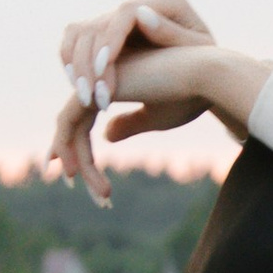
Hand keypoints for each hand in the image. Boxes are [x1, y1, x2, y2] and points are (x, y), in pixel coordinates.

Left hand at [49, 0, 256, 205]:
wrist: (205, 75)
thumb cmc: (190, 95)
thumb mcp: (157, 117)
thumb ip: (130, 124)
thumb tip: (105, 135)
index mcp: (114, 83)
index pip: (84, 120)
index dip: (81, 150)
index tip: (82, 178)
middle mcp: (99, 80)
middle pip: (75, 127)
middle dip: (79, 162)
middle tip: (96, 197)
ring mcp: (93, 81)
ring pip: (70, 129)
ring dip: (80, 164)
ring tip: (101, 195)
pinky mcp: (92, 88)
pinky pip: (68, 123)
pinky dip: (68, 150)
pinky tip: (78, 173)